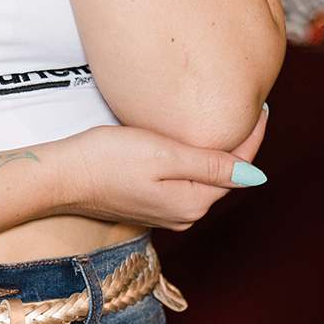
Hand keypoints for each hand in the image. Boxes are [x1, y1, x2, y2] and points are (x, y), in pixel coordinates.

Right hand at [55, 110, 268, 231]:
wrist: (62, 176)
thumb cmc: (107, 159)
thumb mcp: (163, 156)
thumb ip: (209, 165)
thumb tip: (254, 176)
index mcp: (193, 202)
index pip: (238, 169)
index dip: (252, 137)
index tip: (261, 108)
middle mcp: (184, 214)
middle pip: (222, 176)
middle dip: (237, 146)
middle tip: (247, 111)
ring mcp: (166, 213)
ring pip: (202, 179)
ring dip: (214, 155)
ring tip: (222, 124)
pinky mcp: (149, 204)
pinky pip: (182, 182)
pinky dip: (192, 163)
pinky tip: (187, 144)